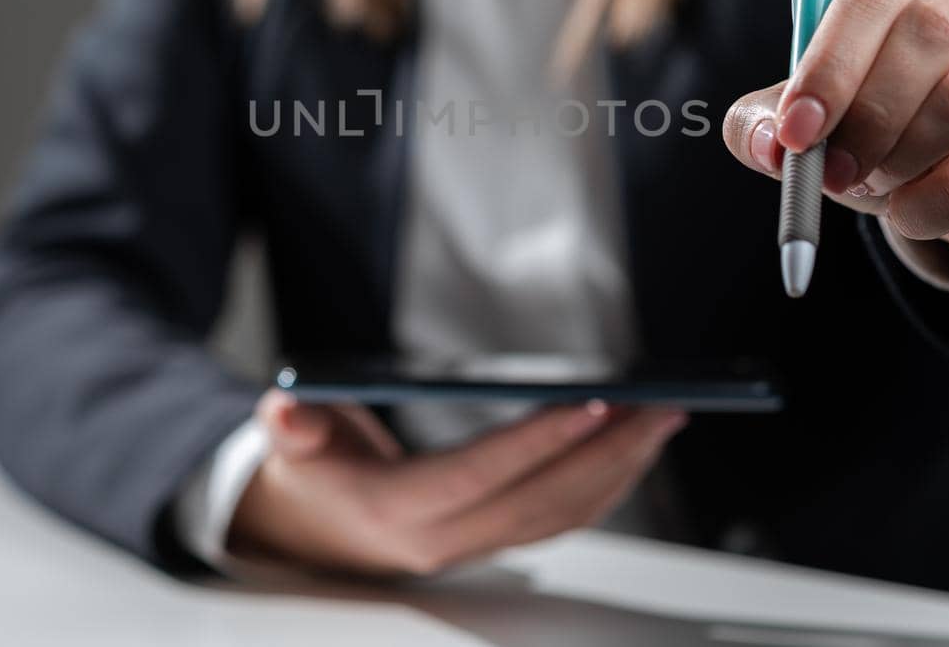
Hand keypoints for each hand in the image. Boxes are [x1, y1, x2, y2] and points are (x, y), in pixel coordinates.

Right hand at [227, 389, 685, 575]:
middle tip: (661, 404)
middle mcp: (443, 538)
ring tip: (665, 417)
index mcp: (395, 510)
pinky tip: (634, 447)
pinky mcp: (493, 538)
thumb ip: (290, 427)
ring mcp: (473, 544)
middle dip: (608, 452)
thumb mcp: (287, 445)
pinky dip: (606, 483)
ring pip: (562, 512)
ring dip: (620, 467)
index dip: (536, 440)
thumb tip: (283, 409)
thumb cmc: (306, 471)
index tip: (591, 404)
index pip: (479, 473)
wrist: (306, 528)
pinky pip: (561, 517)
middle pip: (541, 499)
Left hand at [723, 0, 948, 278]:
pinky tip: (912, 212)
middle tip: (829, 171)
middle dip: (866, 115)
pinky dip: (935, 203)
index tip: (795, 130)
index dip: (829, 65)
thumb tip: (769, 145)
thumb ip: (766, 123)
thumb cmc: (877, 126)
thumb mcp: (811, 118)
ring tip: (875, 183)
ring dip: (900, 159)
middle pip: (930, 32)